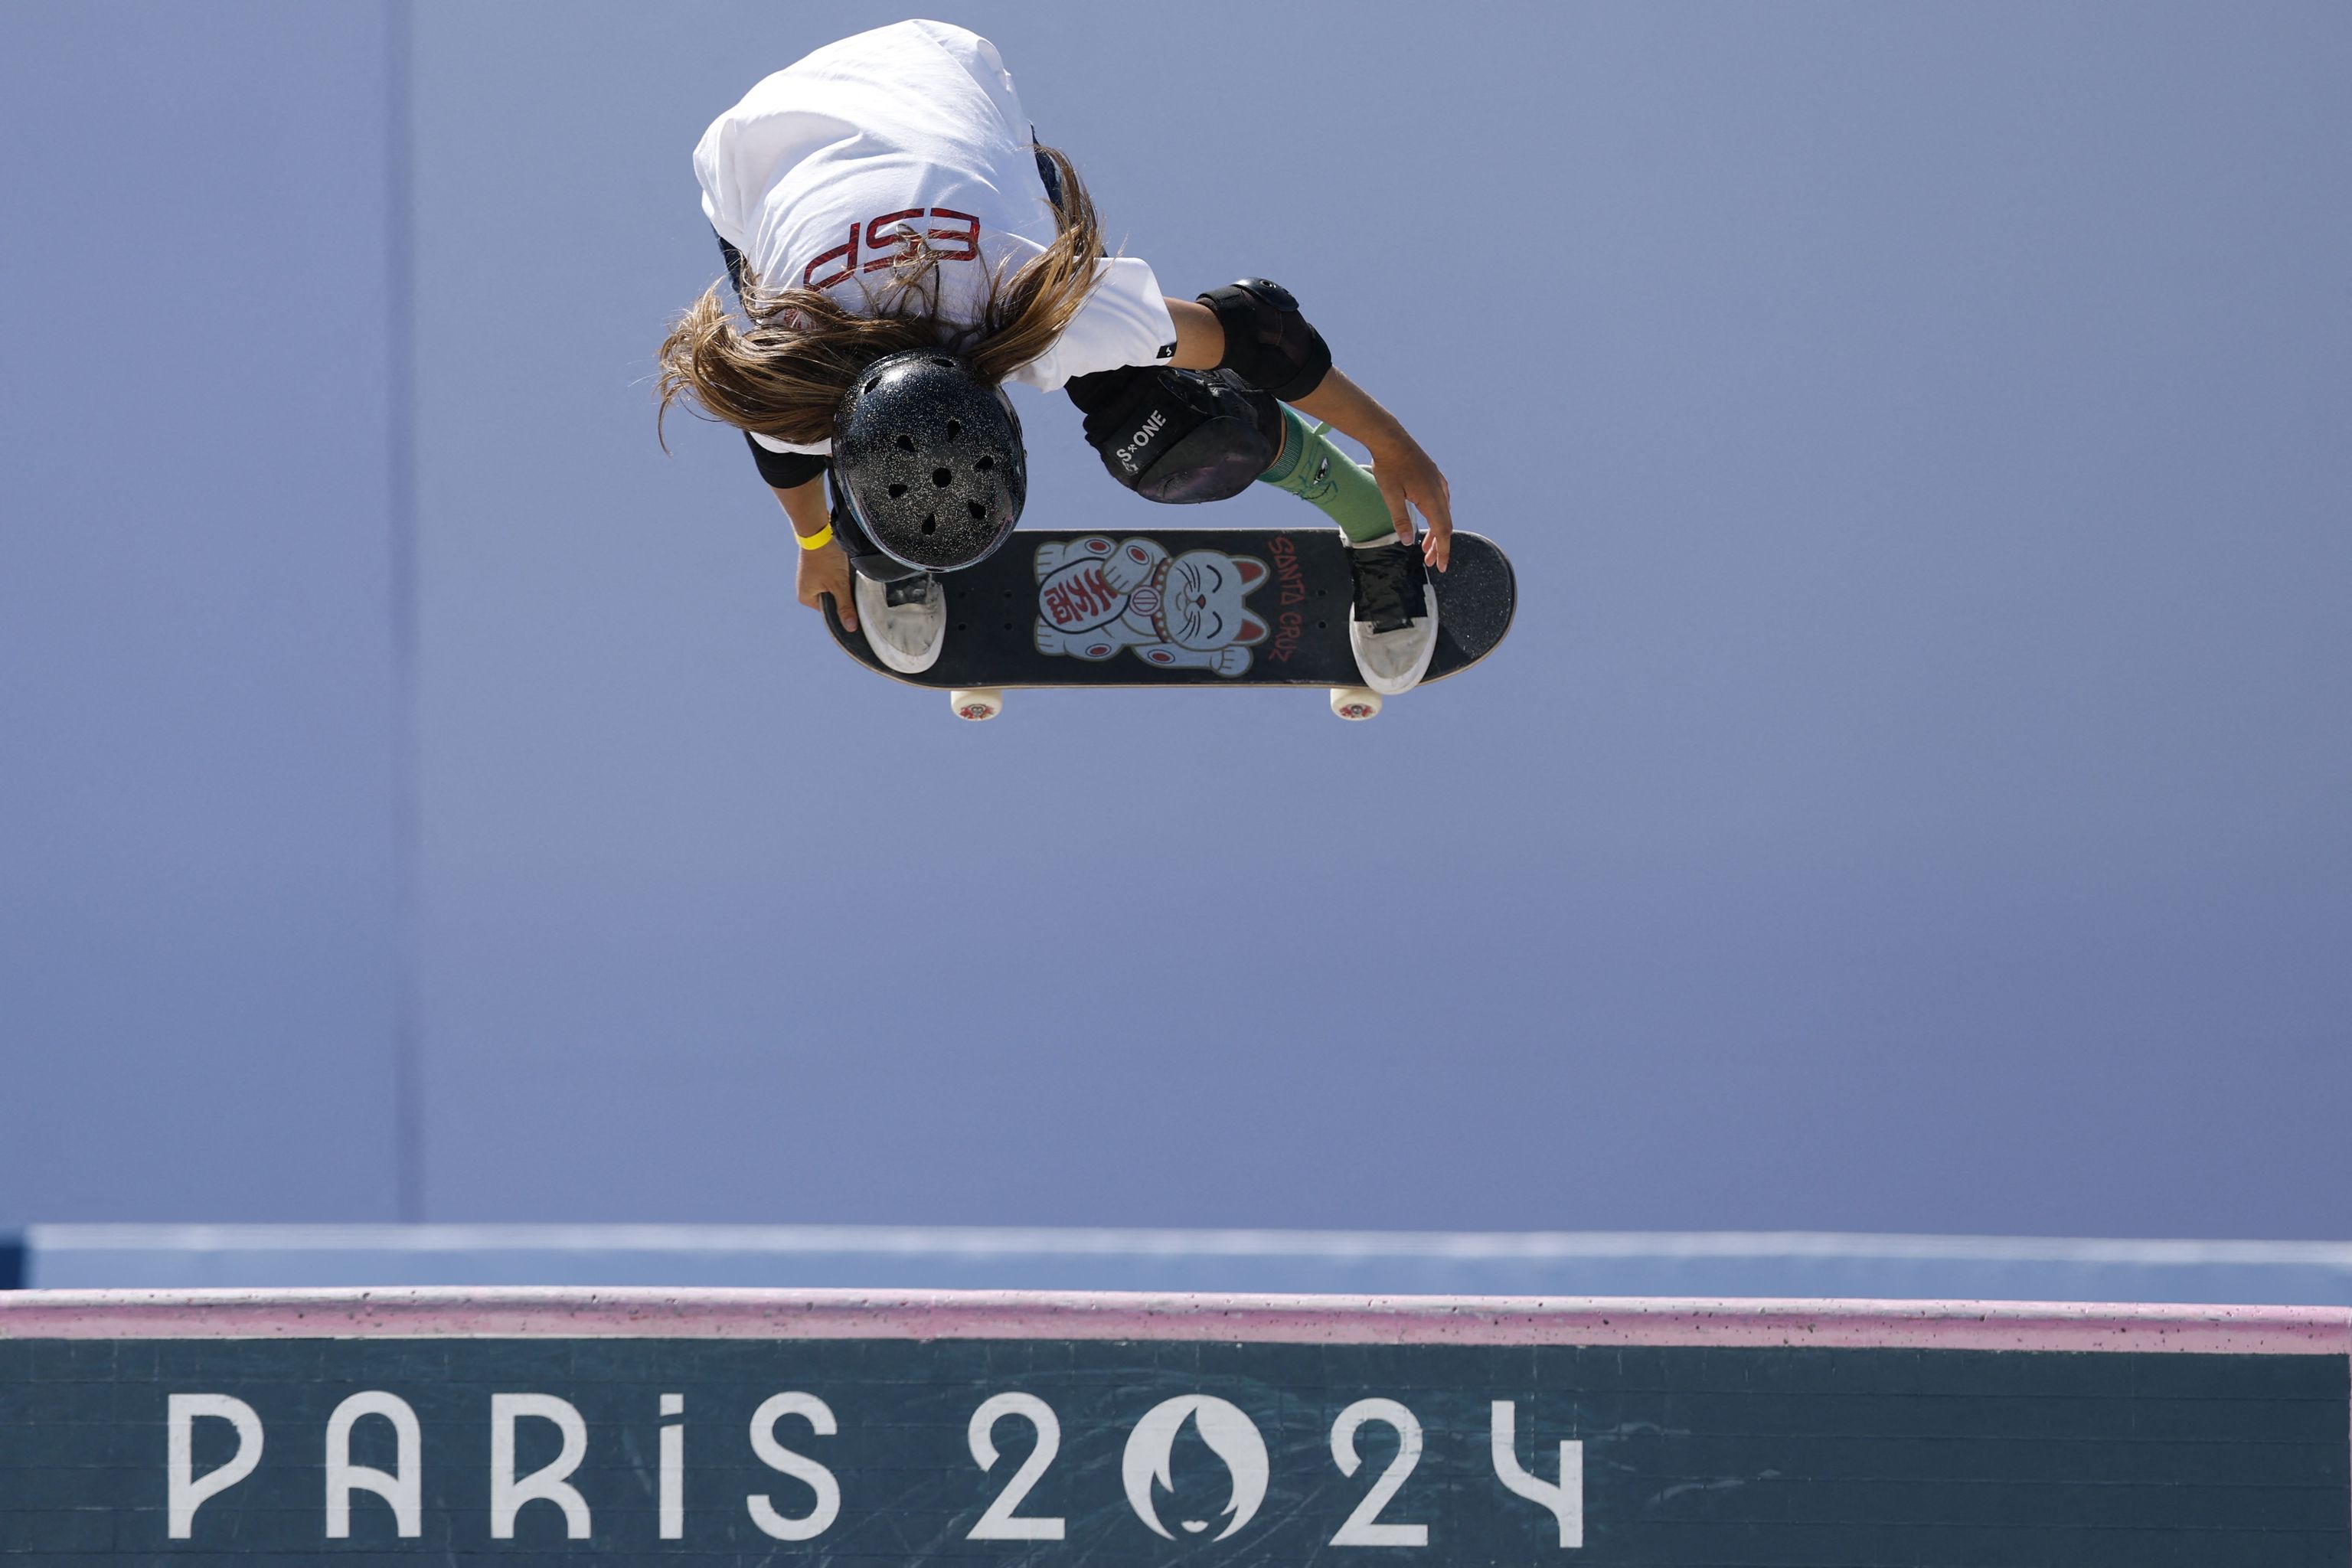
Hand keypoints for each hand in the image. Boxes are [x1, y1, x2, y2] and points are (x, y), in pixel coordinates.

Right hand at [797, 536, 856, 630]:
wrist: (818, 530)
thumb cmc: (826, 558)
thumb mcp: (839, 584)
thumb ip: (845, 606)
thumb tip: (850, 628)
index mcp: (805, 598)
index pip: (829, 612)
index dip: (842, 608)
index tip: (852, 600)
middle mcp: (805, 590)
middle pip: (831, 600)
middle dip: (842, 594)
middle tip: (850, 585)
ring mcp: (810, 578)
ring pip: (832, 588)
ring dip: (841, 584)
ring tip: (846, 575)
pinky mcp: (816, 568)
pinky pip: (830, 578)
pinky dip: (838, 575)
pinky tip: (843, 569)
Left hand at [1367, 434, 1454, 571]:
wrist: (1392, 439)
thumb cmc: (1389, 467)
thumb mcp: (1391, 496)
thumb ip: (1400, 520)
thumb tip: (1408, 541)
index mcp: (1432, 499)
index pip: (1442, 532)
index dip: (1444, 551)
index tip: (1442, 566)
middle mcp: (1440, 492)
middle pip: (1445, 525)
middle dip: (1440, 546)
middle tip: (1432, 563)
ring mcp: (1439, 484)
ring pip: (1443, 514)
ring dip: (1437, 533)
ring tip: (1426, 549)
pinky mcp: (1435, 478)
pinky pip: (1441, 503)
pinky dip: (1436, 517)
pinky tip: (1429, 522)